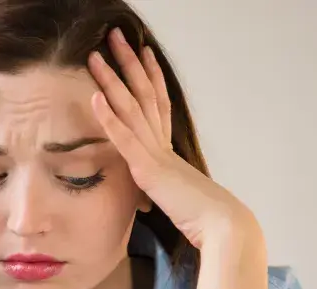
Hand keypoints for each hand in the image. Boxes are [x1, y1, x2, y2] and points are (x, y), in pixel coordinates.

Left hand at [88, 29, 261, 253]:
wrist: (222, 226)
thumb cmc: (204, 219)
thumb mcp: (181, 199)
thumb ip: (169, 190)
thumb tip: (166, 193)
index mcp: (171, 151)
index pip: (159, 104)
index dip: (150, 76)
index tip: (143, 52)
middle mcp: (163, 145)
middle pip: (144, 94)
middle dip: (129, 63)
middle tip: (116, 36)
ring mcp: (156, 154)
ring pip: (131, 108)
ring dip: (111, 80)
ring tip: (95, 56)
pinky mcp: (148, 170)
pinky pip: (125, 138)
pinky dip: (108, 117)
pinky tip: (94, 97)